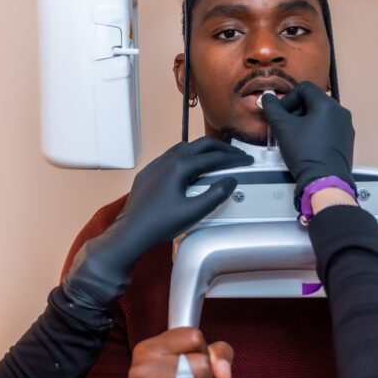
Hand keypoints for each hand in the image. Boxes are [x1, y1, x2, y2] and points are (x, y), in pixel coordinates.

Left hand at [64, 138, 251, 309]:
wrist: (130, 232)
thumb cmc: (160, 224)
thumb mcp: (193, 212)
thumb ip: (215, 195)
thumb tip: (231, 181)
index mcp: (180, 166)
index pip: (213, 157)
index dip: (233, 158)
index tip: (247, 160)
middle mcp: (167, 160)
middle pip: (200, 145)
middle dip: (221, 149)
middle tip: (237, 156)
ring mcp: (156, 165)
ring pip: (184, 148)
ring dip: (203, 151)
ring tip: (217, 160)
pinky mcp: (148, 173)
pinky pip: (171, 157)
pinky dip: (187, 157)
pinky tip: (190, 170)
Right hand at [260, 81, 354, 208]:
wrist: (326, 180)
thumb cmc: (304, 152)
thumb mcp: (283, 129)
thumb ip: (273, 109)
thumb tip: (267, 97)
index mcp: (326, 104)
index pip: (304, 88)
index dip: (288, 98)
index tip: (282, 115)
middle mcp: (340, 111)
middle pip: (313, 100)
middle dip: (297, 110)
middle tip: (287, 127)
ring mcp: (346, 126)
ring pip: (322, 114)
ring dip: (306, 121)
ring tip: (297, 137)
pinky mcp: (347, 139)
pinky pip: (330, 127)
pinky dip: (317, 130)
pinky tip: (310, 146)